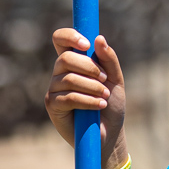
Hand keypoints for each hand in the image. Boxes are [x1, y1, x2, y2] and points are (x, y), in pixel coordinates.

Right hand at [47, 27, 126, 162]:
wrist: (109, 132)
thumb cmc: (111, 104)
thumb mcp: (115, 79)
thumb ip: (108, 59)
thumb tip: (99, 38)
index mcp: (73, 61)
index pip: (60, 39)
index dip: (70, 36)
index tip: (87, 44)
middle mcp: (59, 73)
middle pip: (65, 58)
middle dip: (88, 67)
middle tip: (104, 78)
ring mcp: (54, 89)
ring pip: (68, 79)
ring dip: (92, 87)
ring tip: (105, 96)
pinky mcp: (53, 106)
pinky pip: (68, 97)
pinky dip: (88, 100)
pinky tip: (100, 105)